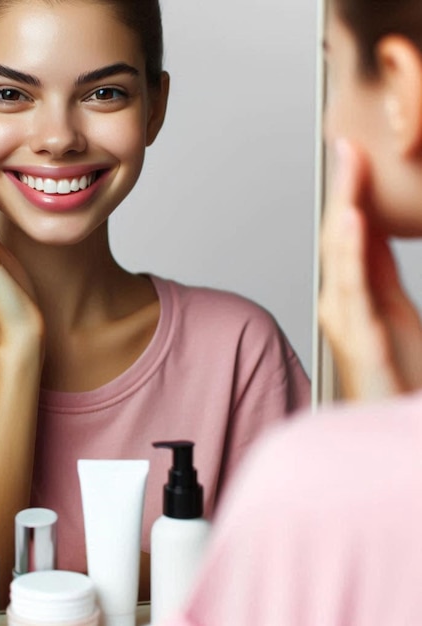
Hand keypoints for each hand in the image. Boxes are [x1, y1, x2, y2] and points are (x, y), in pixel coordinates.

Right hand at [318, 139, 421, 399]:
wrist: (393, 417)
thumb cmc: (394, 376)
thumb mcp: (393, 311)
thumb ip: (378, 272)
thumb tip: (373, 232)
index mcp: (353, 295)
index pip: (349, 234)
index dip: (351, 192)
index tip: (352, 154)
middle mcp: (342, 303)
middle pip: (339, 236)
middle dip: (344, 188)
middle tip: (346, 146)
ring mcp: (347, 320)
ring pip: (341, 254)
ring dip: (345, 206)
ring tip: (348, 166)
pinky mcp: (360, 338)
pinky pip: (353, 286)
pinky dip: (351, 249)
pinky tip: (353, 220)